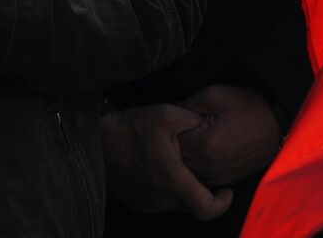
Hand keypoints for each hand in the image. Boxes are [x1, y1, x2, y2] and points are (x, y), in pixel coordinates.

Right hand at [103, 103, 233, 219]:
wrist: (95, 142)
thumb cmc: (132, 128)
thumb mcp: (169, 115)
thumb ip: (196, 122)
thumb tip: (212, 126)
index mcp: (173, 180)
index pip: (206, 208)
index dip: (223, 204)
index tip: (227, 190)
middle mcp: (161, 199)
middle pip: (193, 205)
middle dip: (205, 191)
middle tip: (208, 171)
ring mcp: (147, 203)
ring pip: (177, 203)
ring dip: (186, 189)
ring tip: (185, 165)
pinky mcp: (136, 202)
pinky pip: (161, 202)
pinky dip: (169, 190)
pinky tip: (166, 169)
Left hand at [177, 84, 282, 185]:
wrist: (277, 120)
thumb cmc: (247, 104)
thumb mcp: (214, 94)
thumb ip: (186, 106)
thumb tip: (169, 116)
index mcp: (204, 145)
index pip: (170, 145)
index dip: (169, 132)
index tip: (175, 122)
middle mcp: (210, 166)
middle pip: (177, 162)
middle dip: (176, 147)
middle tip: (185, 130)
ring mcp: (219, 176)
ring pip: (188, 173)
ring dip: (188, 158)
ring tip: (196, 139)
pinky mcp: (228, 180)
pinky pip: (203, 178)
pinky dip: (200, 166)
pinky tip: (206, 151)